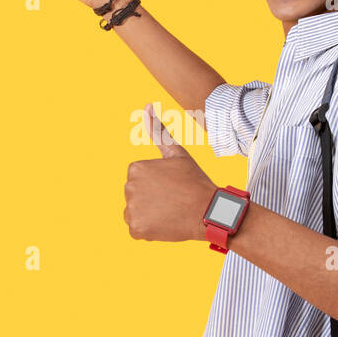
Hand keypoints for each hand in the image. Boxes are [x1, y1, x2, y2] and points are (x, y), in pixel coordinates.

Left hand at [124, 103, 217, 242]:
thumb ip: (158, 131)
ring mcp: (132, 209)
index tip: (172, 187)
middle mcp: (129, 187)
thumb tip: (146, 106)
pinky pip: (137, 230)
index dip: (158, 185)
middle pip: (136, 196)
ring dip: (150, 215)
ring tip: (170, 212)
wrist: (208, 211)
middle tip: (173, 200)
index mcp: (136, 169)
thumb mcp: (177, 154)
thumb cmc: (195, 181)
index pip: (140, 180)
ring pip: (136, 213)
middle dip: (152, 199)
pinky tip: (165, 224)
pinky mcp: (136, 228)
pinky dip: (150, 230)